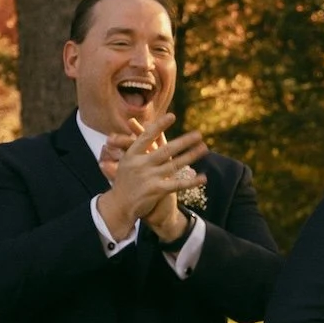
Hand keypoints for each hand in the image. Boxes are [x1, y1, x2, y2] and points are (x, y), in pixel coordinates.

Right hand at [96, 123, 207, 243]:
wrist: (119, 206)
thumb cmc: (124, 182)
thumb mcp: (126, 162)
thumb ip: (137, 147)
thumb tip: (146, 128)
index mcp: (132, 155)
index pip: (147, 137)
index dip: (160, 126)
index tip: (172, 116)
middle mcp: (140, 164)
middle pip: (166, 150)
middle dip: (184, 141)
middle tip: (199, 134)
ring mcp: (149, 177)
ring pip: (174, 165)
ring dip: (191, 156)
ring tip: (204, 148)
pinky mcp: (156, 190)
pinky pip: (177, 184)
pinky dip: (191, 181)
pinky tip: (203, 177)